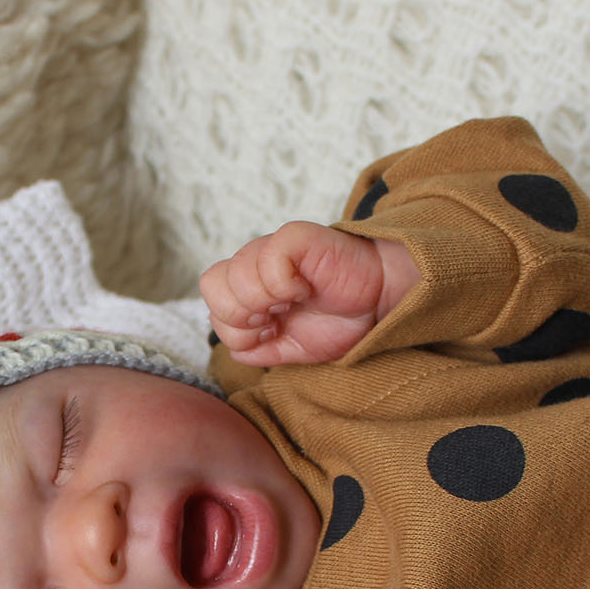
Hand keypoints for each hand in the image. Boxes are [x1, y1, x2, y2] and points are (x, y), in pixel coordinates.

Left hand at [200, 221, 418, 365]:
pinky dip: (284, 285)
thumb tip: (235, 349)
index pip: (210, 301)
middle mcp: (253, 262)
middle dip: (242, 316)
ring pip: (236, 275)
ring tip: (293, 303)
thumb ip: (258, 351)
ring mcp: (272, 247)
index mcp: (246, 286)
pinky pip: (269, 260)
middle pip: (212, 286)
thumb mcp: (291, 349)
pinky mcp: (294, 237)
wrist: (379, 305)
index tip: (269, 332)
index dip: (234, 327)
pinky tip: (304, 290)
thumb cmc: (338, 321)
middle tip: (276, 318)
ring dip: (265, 301)